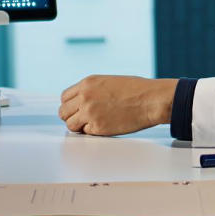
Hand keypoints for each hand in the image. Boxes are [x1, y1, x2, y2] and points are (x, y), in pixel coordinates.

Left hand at [58, 75, 177, 136]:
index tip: (76, 110)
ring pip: (70, 125)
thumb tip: (81, 102)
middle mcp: (85, 97)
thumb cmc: (136, 90)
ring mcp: (90, 113)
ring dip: (79, 127)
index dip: (70, 105)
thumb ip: (91, 90)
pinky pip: (86, 133)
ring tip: (92, 125)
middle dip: (71, 117)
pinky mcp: (98, 128)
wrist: (151, 100)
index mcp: (87, 83)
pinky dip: (92, 132)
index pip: (64, 98)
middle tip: (82, 120)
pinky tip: (105, 127)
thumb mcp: (108, 82)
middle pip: (63, 112)